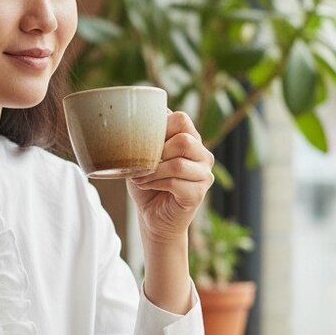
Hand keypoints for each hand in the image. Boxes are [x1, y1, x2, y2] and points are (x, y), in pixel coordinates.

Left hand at [128, 111, 214, 244]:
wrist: (152, 218)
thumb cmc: (147, 185)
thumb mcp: (142, 157)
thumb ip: (145, 138)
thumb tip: (131, 116)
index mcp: (191, 140)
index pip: (181, 119)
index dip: (160, 127)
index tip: (143, 142)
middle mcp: (202, 155)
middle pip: (184, 139)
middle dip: (157, 151)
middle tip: (142, 163)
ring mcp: (204, 174)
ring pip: (178, 163)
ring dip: (153, 171)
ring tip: (140, 177)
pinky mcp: (198, 193)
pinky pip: (175, 182)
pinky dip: (156, 183)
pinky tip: (146, 185)